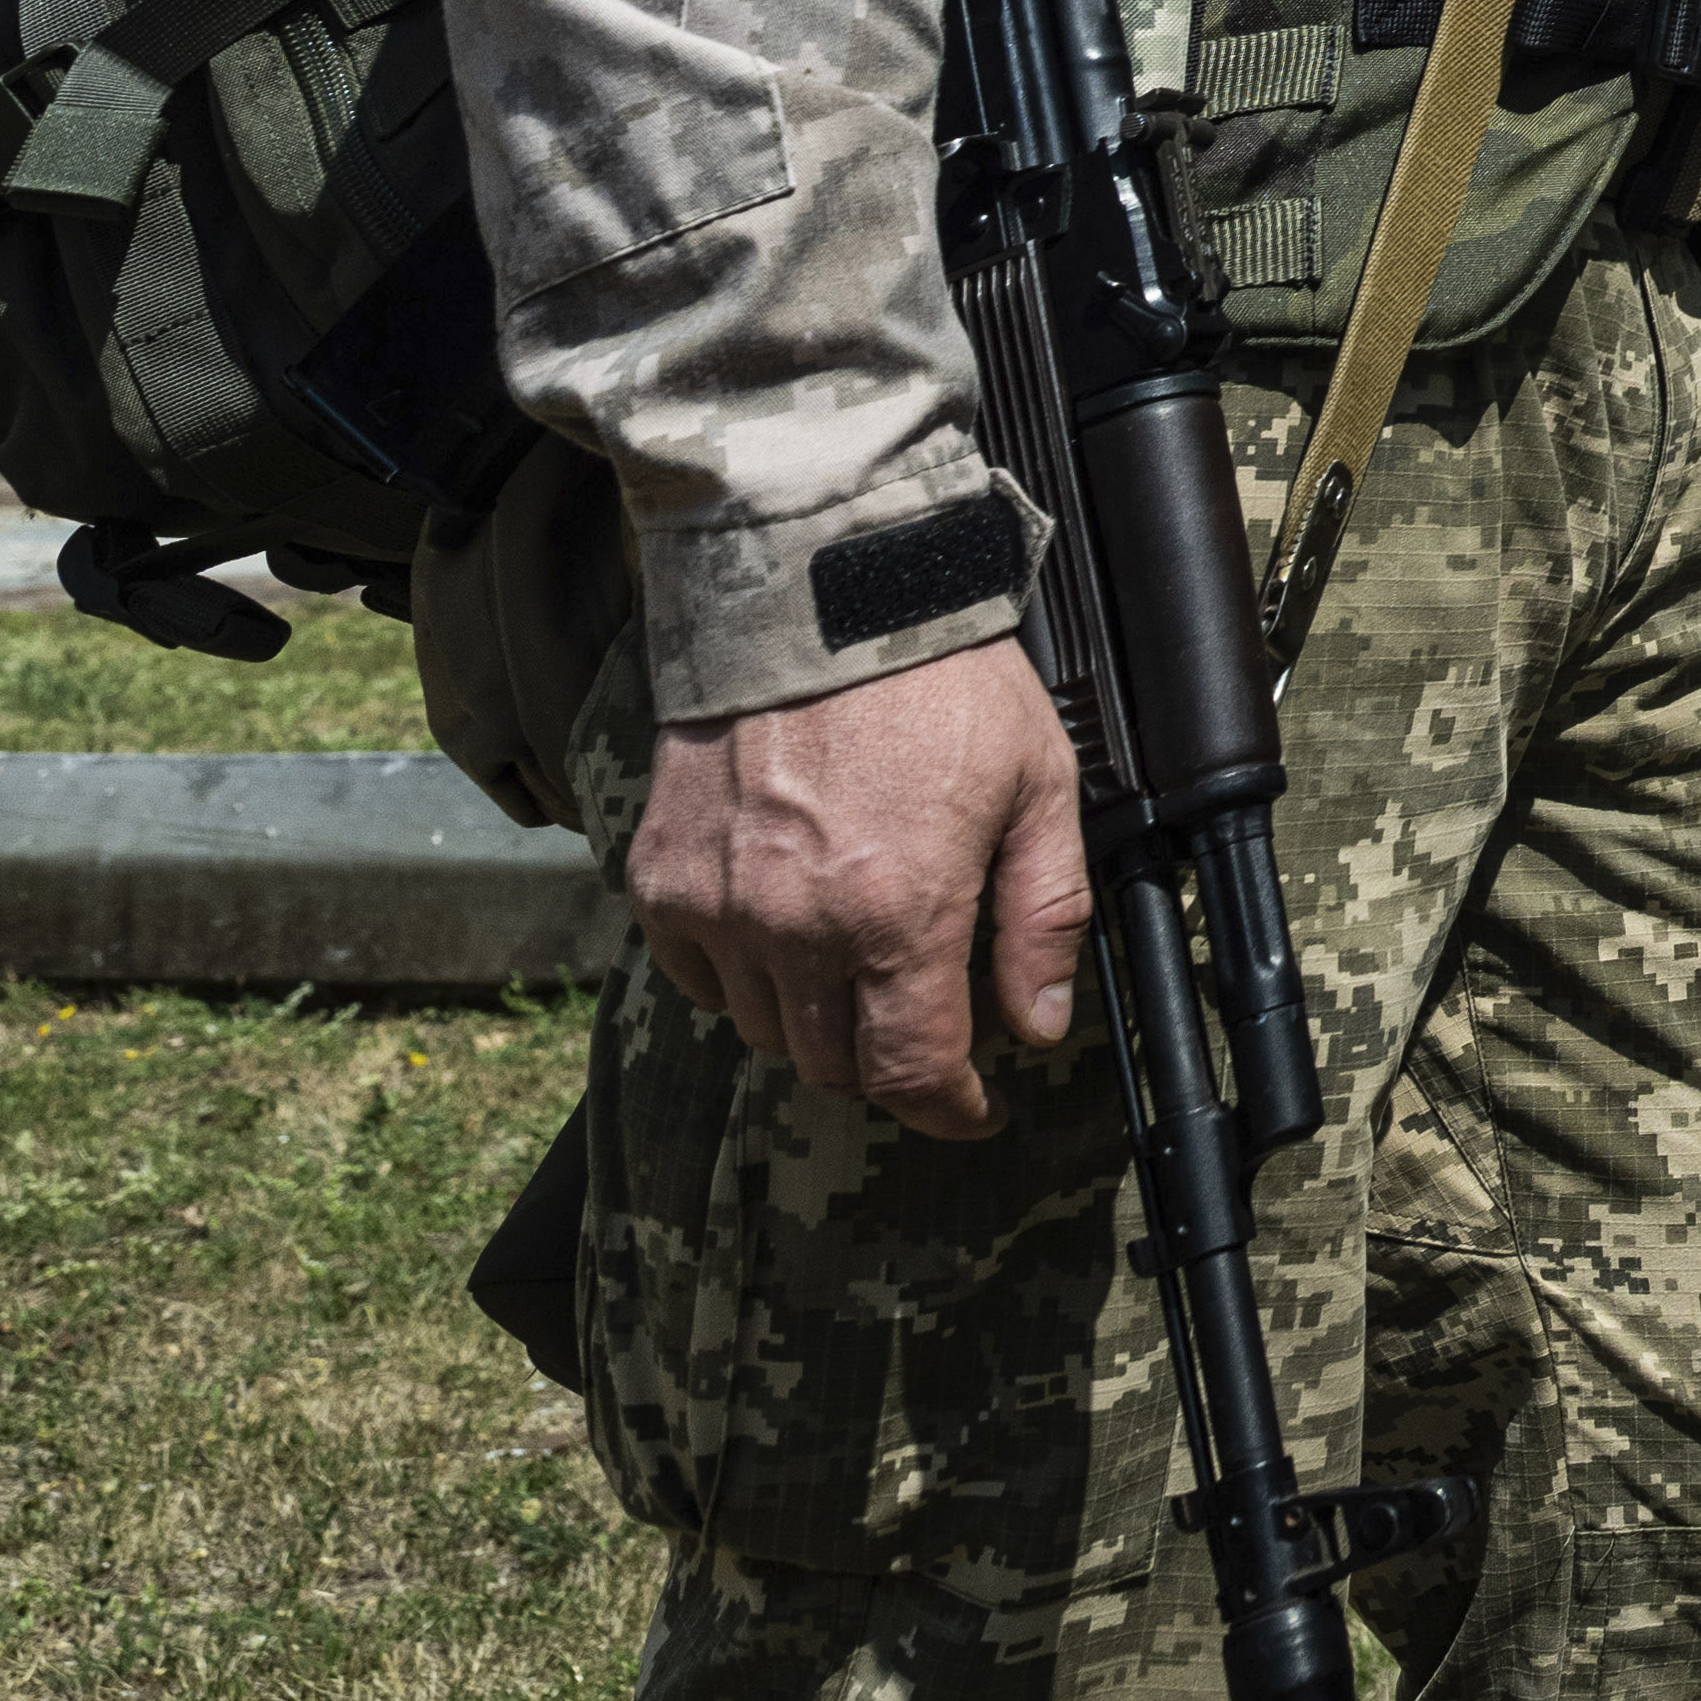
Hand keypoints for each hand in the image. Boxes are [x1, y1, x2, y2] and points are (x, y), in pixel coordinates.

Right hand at [630, 642, 1091, 1140]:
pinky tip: (785, 935)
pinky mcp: (658, 878)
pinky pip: (697, 977)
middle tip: (922, 1028)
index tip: (973, 1107)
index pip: (912, 1070)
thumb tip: (1038, 1026)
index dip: (949, 1108)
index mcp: (897, 914)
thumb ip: (1041, 918)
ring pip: (763, 1031)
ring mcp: (717, 907)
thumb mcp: (1039, 787)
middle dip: (887, 1065)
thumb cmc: (943, 682)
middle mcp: (794, 929)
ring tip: (859, 969)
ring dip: (816, 1023)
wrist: (818, 592)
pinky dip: (742, 979)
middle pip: (833, 1065)